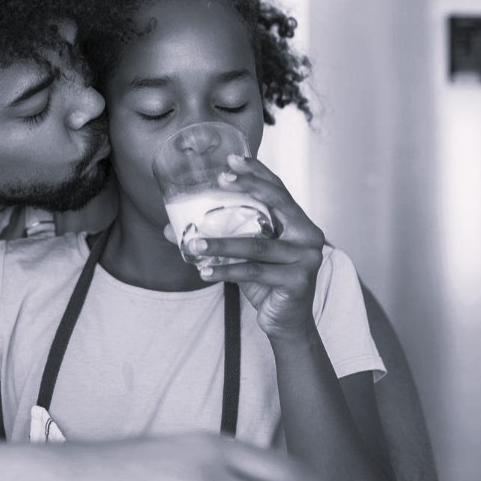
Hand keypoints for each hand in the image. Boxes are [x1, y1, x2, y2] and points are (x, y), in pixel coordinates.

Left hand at [185, 156, 325, 339]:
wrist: (286, 322)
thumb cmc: (265, 282)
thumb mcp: (242, 256)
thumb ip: (217, 238)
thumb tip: (172, 230)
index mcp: (298, 222)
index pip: (278, 190)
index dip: (257, 173)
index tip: (232, 159)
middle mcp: (308, 235)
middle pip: (278, 204)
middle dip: (248, 188)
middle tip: (219, 180)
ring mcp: (306, 258)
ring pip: (257, 244)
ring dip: (221, 243)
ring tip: (193, 244)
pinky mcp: (297, 282)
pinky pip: (255, 272)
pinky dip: (226, 270)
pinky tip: (203, 272)